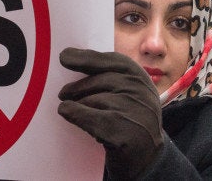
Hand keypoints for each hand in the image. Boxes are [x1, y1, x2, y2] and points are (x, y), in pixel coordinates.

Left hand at [58, 48, 162, 179]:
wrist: (148, 156)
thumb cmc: (129, 120)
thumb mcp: (128, 94)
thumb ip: (107, 76)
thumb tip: (69, 56)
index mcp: (141, 77)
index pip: (113, 61)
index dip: (87, 58)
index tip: (64, 57)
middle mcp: (142, 91)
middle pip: (101, 80)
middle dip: (78, 87)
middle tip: (62, 93)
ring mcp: (135, 111)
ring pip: (94, 99)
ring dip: (78, 104)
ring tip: (72, 108)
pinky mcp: (124, 132)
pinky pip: (90, 118)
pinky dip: (74, 114)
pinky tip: (66, 112)